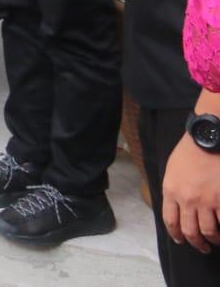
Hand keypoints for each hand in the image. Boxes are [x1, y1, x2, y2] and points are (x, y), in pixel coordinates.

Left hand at [164, 134, 219, 252]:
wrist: (208, 140)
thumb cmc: (190, 152)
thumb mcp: (173, 170)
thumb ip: (174, 190)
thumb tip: (178, 207)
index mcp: (171, 191)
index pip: (170, 221)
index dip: (176, 235)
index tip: (181, 240)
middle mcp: (187, 199)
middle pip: (189, 231)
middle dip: (196, 243)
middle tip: (202, 247)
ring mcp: (206, 200)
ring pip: (208, 231)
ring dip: (213, 239)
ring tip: (216, 241)